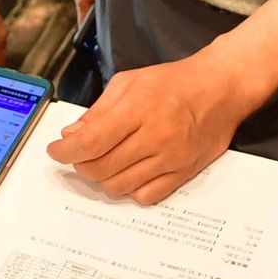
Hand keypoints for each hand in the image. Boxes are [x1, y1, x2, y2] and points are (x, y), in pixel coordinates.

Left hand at [47, 49, 244, 202]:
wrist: (221, 88)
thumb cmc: (175, 82)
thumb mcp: (130, 82)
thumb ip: (98, 110)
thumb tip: (71, 135)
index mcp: (138, 109)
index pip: (89, 142)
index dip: (64, 151)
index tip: (56, 151)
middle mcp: (155, 137)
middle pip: (99, 168)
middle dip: (81, 163)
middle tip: (81, 154)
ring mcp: (170, 159)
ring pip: (118, 186)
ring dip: (103, 177)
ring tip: (106, 161)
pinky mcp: (183, 174)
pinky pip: (145, 196)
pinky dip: (130, 189)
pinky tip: (130, 172)